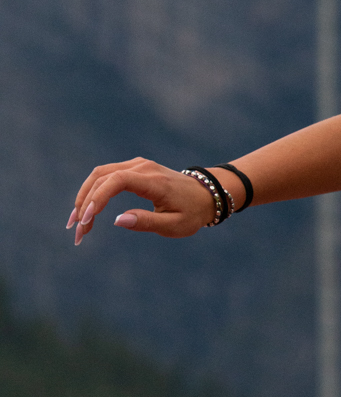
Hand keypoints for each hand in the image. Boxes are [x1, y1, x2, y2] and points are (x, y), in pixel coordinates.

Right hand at [68, 159, 216, 245]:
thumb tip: (117, 220)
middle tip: (77, 231)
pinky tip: (86, 210)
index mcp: (153, 181)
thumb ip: (147, 222)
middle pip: (102, 177)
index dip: (97, 198)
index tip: (86, 220)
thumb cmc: (192, 212)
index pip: (116, 181)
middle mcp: (142, 167)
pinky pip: (106, 176)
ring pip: (100, 175)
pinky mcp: (134, 168)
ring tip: (76, 223)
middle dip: (84, 204)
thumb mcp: (174, 225)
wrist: (206, 195)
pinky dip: (93, 191)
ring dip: (84, 197)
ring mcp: (137, 165)